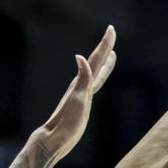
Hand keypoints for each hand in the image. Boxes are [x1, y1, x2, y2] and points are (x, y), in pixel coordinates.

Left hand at [39, 25, 116, 158]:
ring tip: (111, 54)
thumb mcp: (77, 99)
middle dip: (105, 48)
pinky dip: (98, 77)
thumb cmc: (67, 121)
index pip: (96, 59)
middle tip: (111, 33)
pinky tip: (96, 78)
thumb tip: (81, 57)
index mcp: (82, 83)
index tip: (111, 29)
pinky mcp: (83, 103)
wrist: (56, 138)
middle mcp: (82, 85)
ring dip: (104, 62)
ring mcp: (82, 94)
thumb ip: (82, 79)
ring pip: (96, 73)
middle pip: (96, 62)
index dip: (105, 44)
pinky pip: (94, 84)